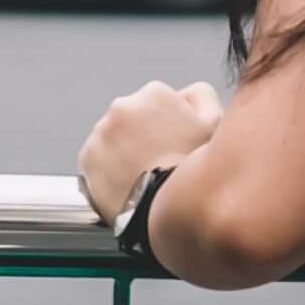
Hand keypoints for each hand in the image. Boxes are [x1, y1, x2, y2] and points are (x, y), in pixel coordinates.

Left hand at [78, 78, 223, 221]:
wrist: (165, 211)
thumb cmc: (193, 170)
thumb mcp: (217, 123)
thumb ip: (202, 95)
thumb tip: (186, 94)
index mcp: (153, 94)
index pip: (160, 102)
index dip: (171, 124)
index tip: (177, 143)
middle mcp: (122, 107)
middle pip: (134, 118)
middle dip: (145, 135)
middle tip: (161, 161)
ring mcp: (100, 133)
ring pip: (114, 139)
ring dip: (125, 151)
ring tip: (144, 175)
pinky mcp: (86, 159)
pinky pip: (98, 161)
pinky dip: (109, 170)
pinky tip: (129, 184)